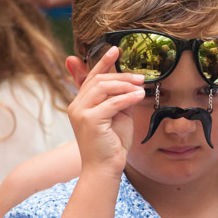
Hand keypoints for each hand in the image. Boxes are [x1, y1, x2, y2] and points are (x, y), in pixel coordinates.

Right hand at [68, 46, 145, 176]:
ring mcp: (80, 112)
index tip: (116, 49)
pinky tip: (139, 95)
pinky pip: (111, 103)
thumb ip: (120, 98)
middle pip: (99, 80)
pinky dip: (127, 98)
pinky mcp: (89, 120)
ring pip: (104, 88)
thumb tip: (132, 82)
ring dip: (125, 84)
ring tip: (141, 85)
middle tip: (140, 76)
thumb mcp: (118, 115)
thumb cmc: (112, 144)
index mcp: (80, 103)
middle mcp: (76, 105)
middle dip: (122, 75)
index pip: (92, 77)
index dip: (103, 62)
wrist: (105, 168)